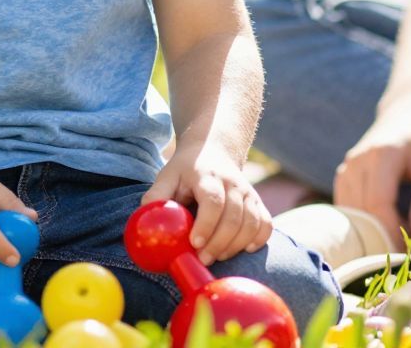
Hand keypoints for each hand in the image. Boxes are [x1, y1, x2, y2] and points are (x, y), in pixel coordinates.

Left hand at [143, 145, 272, 264]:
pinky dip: (258, 239)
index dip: (206, 224)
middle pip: (233, 216)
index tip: (194, 243)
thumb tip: (144, 222)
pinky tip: (245, 249)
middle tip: (203, 259)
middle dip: (219, 243)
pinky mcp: (258, 202)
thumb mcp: (166, 176)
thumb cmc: (185, 171)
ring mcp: (248, 192)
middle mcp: (232, 182)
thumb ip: (155, 196)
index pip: (213, 200)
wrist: (213, 150)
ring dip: (236, 245)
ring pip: (251, 223)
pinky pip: (265, 224)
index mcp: (207, 175)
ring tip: (217, 257)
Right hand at [334, 103, 410, 234]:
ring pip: (351, 216)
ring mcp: (347, 169)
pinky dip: (366, 227)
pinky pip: (349, 211)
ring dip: (374, 235)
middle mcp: (357, 161)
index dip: (393, 233)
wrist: (409, 109)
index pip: (377, 204)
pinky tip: (389, 232)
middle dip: (385, 240)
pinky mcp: (344, 177)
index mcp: (381, 154)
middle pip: (361, 214)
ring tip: (403, 245)